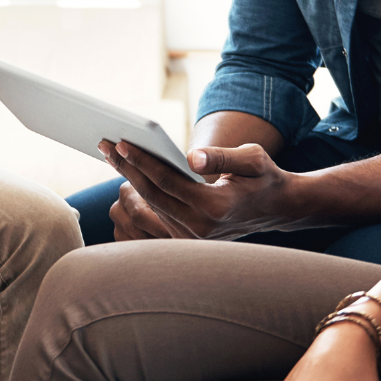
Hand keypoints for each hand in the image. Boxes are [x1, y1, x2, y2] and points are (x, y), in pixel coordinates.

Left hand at [102, 139, 303, 240]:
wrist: (276, 209)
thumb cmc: (264, 178)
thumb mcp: (253, 159)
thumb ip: (222, 157)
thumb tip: (191, 156)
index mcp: (215, 208)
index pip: (167, 182)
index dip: (142, 161)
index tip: (121, 142)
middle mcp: (200, 228)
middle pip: (152, 195)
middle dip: (126, 168)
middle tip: (104, 144)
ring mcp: (192, 237)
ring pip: (150, 207)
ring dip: (128, 181)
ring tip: (111, 155)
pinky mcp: (187, 238)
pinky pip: (156, 215)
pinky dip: (140, 193)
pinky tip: (128, 173)